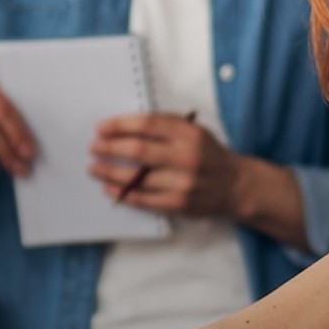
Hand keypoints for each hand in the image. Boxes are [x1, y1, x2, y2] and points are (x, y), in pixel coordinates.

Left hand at [91, 113, 240, 216]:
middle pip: (138, 150)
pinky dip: (122, 193)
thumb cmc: (208, 154)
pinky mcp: (178, 203)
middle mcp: (186, 156)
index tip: (101, 128)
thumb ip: (166, 126)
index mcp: (189, 133)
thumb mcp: (194, 130)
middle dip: (110, 148)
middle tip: (93, 147)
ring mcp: (183, 182)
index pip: (147, 125)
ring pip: (137, 177)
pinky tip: (108, 188)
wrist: (235, 185)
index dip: (120, 125)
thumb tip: (125, 126)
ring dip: (110, 172)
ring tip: (94, 168)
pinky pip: (143, 199)